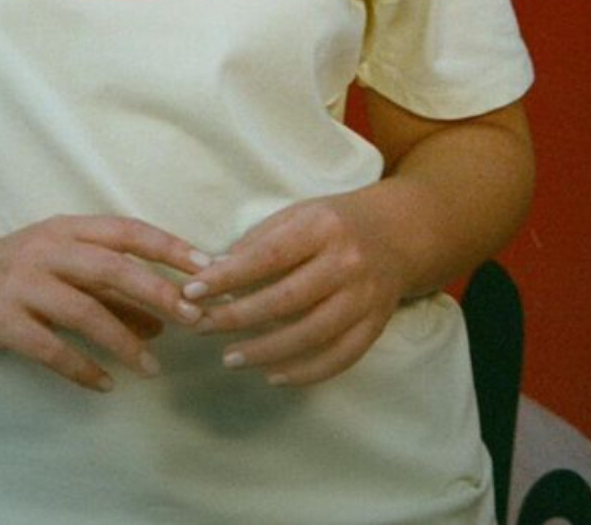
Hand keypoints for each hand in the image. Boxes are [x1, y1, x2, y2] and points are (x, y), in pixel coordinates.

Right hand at [0, 214, 206, 391]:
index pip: (126, 230)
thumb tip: (167, 318)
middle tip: (195, 320)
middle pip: (112, 267)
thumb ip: (110, 290)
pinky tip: (105, 385)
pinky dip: (81, 368)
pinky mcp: (0, 319)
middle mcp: (46, 249)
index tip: (208, 267)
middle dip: (159, 292)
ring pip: (84, 310)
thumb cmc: (12, 274)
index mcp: (66, 228)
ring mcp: (21, 283)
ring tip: (153, 369)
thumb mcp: (61, 269)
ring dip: (125, 341)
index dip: (169, 247)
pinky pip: (49, 348)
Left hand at [183, 187, 409, 385]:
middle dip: (239, 317)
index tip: (192, 291)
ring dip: (266, 351)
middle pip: (287, 299)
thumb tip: (212, 273)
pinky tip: (273, 376)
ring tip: (230, 358)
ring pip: (312, 334)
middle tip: (202, 327)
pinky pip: (339, 358)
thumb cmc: (333, 223)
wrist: (398, 234)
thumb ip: (257, 242)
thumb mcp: (296, 215)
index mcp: (322, 227)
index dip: (228, 277)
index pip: (268, 256)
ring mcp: (365, 298)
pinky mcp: (376, 326)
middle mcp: (347, 262)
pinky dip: (304, 372)